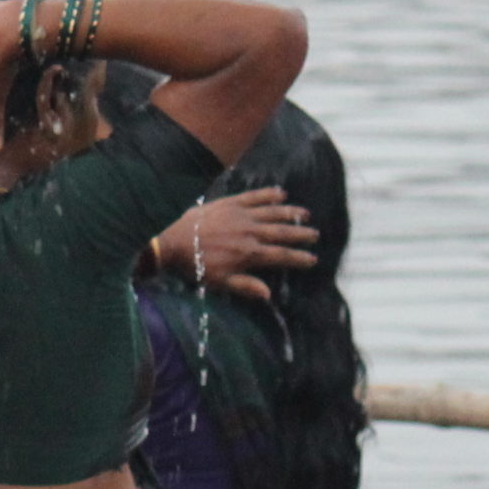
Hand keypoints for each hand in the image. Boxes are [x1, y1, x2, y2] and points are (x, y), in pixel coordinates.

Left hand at [153, 187, 318, 300]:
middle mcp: (249, 232)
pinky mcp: (231, 203)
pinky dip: (268, 194)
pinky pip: (254, 196)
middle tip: (315, 235)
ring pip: (272, 212)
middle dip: (300, 234)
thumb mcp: (221, 282)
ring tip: (305, 214)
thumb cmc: (196, 266)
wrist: (173, 241)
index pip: (280, 255)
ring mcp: (241, 215)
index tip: (312, 259)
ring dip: (290, 213)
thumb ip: (245, 286)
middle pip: (281, 232)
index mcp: (248, 253)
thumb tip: (268, 295)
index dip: (298, 257)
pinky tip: (281, 193)